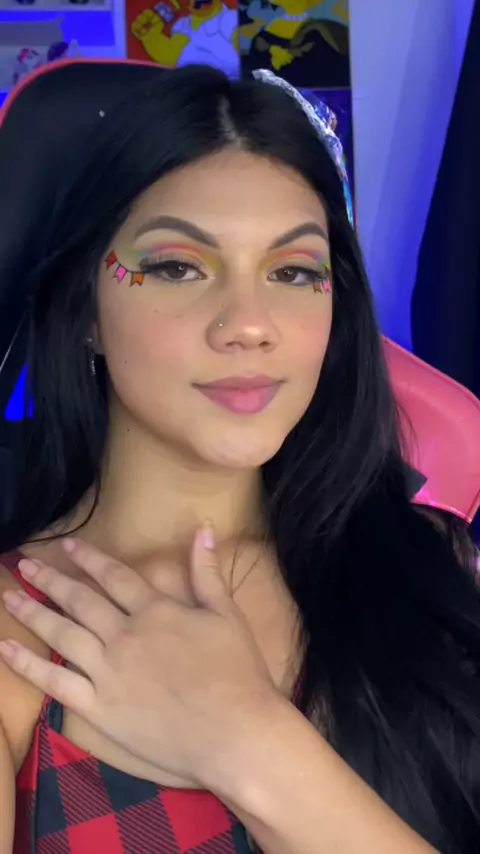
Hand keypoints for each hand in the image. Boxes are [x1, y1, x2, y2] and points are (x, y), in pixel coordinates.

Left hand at [0, 527, 279, 789]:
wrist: (234, 730)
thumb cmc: (237, 671)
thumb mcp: (227, 613)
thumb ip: (208, 571)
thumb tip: (202, 529)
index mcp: (155, 610)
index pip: (114, 576)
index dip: (89, 558)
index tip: (66, 545)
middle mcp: (124, 635)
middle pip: (79, 601)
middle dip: (50, 580)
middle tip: (25, 565)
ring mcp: (107, 672)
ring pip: (61, 635)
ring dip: (32, 613)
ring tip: (10, 597)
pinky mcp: (99, 708)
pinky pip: (56, 683)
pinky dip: (28, 666)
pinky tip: (7, 650)